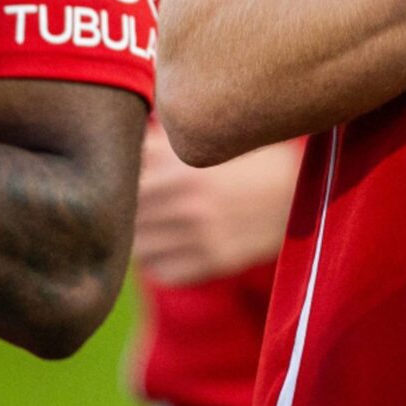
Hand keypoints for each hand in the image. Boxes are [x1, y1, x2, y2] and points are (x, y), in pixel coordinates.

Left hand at [132, 123, 298, 286]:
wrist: (293, 192)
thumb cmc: (241, 159)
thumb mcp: (203, 136)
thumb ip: (158, 139)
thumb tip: (113, 142)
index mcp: (179, 155)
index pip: (119, 171)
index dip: (117, 174)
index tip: (121, 176)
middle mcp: (185, 192)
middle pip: (123, 210)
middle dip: (124, 208)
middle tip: (142, 204)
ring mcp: (198, 230)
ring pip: (136, 245)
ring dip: (140, 237)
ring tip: (158, 225)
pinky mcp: (211, 261)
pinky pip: (158, 269)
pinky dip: (159, 260)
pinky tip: (176, 244)